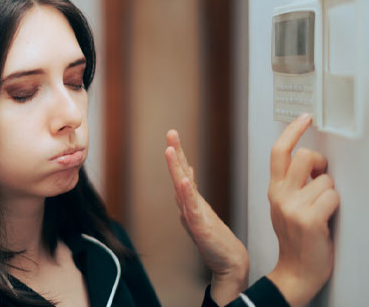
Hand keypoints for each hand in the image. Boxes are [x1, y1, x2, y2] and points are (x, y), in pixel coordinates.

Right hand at [165, 130, 248, 305]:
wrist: (228, 264)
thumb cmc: (217, 241)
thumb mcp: (203, 212)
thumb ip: (192, 194)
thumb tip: (187, 174)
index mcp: (192, 201)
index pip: (183, 173)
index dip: (177, 155)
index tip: (172, 138)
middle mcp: (189, 206)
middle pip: (178, 175)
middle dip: (173, 154)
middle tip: (170, 134)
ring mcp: (192, 215)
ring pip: (180, 188)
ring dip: (174, 168)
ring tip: (169, 150)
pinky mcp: (199, 227)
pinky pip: (192, 207)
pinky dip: (186, 194)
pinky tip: (184, 181)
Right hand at [266, 113, 339, 306]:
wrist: (296, 271)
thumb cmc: (295, 239)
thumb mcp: (284, 206)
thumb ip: (292, 183)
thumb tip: (310, 162)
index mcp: (274, 189)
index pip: (279, 152)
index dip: (292, 131)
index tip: (304, 118)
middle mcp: (280, 195)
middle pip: (303, 157)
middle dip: (320, 163)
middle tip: (321, 175)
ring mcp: (293, 207)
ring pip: (324, 179)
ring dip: (330, 192)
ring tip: (323, 209)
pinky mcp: (309, 219)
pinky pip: (332, 197)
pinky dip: (335, 206)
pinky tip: (327, 219)